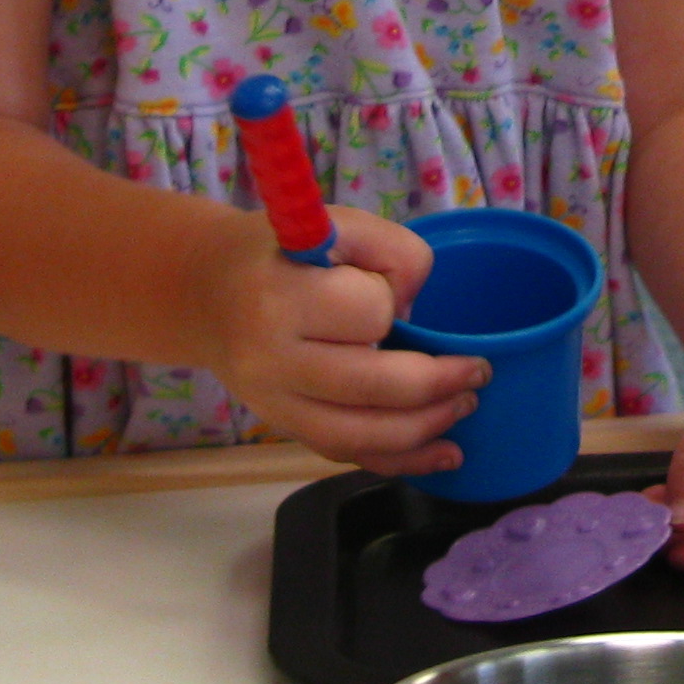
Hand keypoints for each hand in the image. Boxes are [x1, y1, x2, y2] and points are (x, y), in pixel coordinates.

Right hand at [201, 208, 483, 472]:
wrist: (205, 293)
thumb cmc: (280, 251)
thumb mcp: (335, 223)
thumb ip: (392, 251)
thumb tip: (417, 309)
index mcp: (279, 296)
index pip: (366, 312)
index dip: (391, 302)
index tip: (388, 290)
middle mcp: (270, 360)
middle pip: (373, 386)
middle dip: (439, 383)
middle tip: (478, 373)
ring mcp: (274, 404)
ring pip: (361, 435)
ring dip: (426, 428)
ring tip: (466, 408)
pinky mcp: (284, 427)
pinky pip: (346, 455)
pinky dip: (399, 460)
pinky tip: (442, 456)